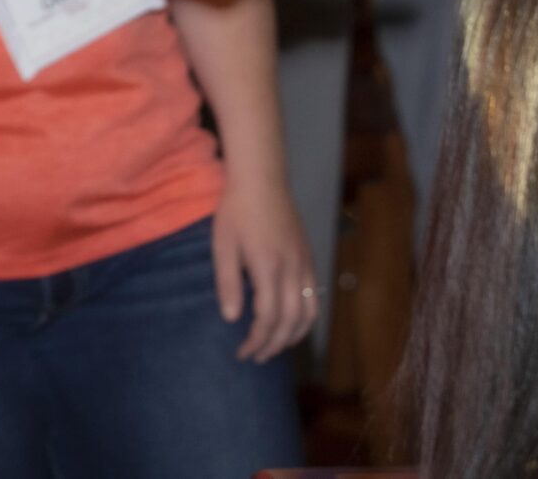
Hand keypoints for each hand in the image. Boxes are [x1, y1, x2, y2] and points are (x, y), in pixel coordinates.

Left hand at [212, 167, 317, 361]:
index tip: (241, 352)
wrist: (262, 180)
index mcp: (268, 268)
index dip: (255, 340)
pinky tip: (292, 325)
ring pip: (308, 314)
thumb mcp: (223, 245)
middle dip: (272, 345)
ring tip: (273, 347)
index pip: (267, 318)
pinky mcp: (309, 259)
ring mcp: (304, 265)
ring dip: (292, 337)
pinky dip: (306, 319)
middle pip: (289, 322)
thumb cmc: (237, 211)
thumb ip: (228, 283)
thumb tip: (231, 319)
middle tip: (254, 357)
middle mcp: (292, 270)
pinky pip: (315, 298)